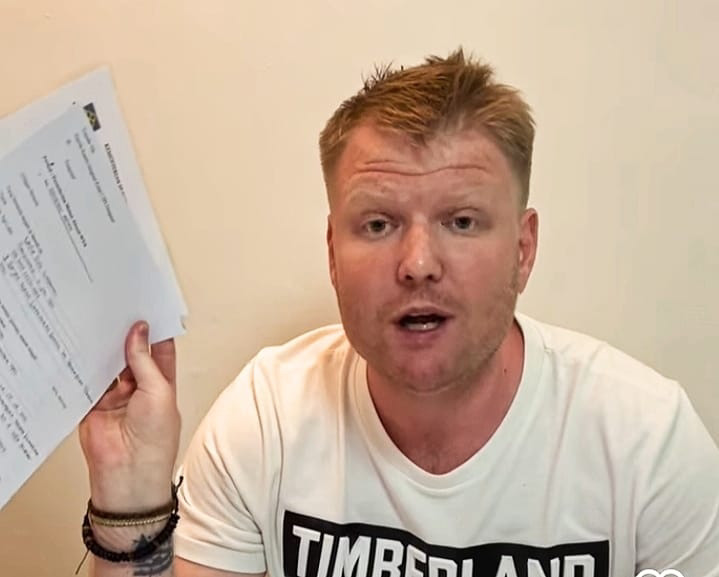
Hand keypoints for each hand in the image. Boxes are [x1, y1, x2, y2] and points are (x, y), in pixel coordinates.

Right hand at [79, 321, 179, 511]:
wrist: (129, 473)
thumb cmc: (156, 440)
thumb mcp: (158, 391)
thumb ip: (144, 360)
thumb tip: (139, 331)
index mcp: (163, 383)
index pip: (159, 351)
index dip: (154, 331)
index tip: (147, 310)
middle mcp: (140, 388)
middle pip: (131, 355)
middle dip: (127, 337)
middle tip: (119, 312)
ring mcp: (117, 396)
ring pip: (109, 365)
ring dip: (106, 350)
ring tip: (101, 326)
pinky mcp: (94, 405)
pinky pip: (88, 380)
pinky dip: (86, 367)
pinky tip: (85, 349)